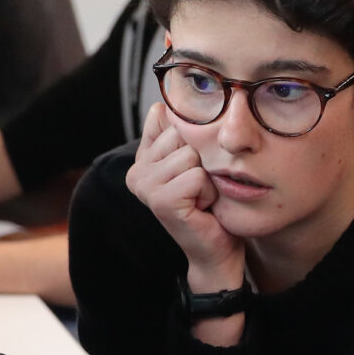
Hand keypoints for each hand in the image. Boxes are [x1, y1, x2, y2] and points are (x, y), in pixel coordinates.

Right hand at [128, 104, 243, 291]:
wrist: (217, 250)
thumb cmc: (211, 205)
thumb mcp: (195, 163)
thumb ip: (177, 135)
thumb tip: (162, 104)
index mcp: (142, 159)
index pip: (167, 119)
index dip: (192, 141)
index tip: (190, 170)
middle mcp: (137, 171)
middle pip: (181, 134)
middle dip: (202, 159)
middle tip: (198, 188)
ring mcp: (145, 186)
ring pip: (191, 155)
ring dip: (207, 177)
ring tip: (200, 198)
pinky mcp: (159, 200)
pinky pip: (197, 176)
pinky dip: (208, 192)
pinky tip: (202, 208)